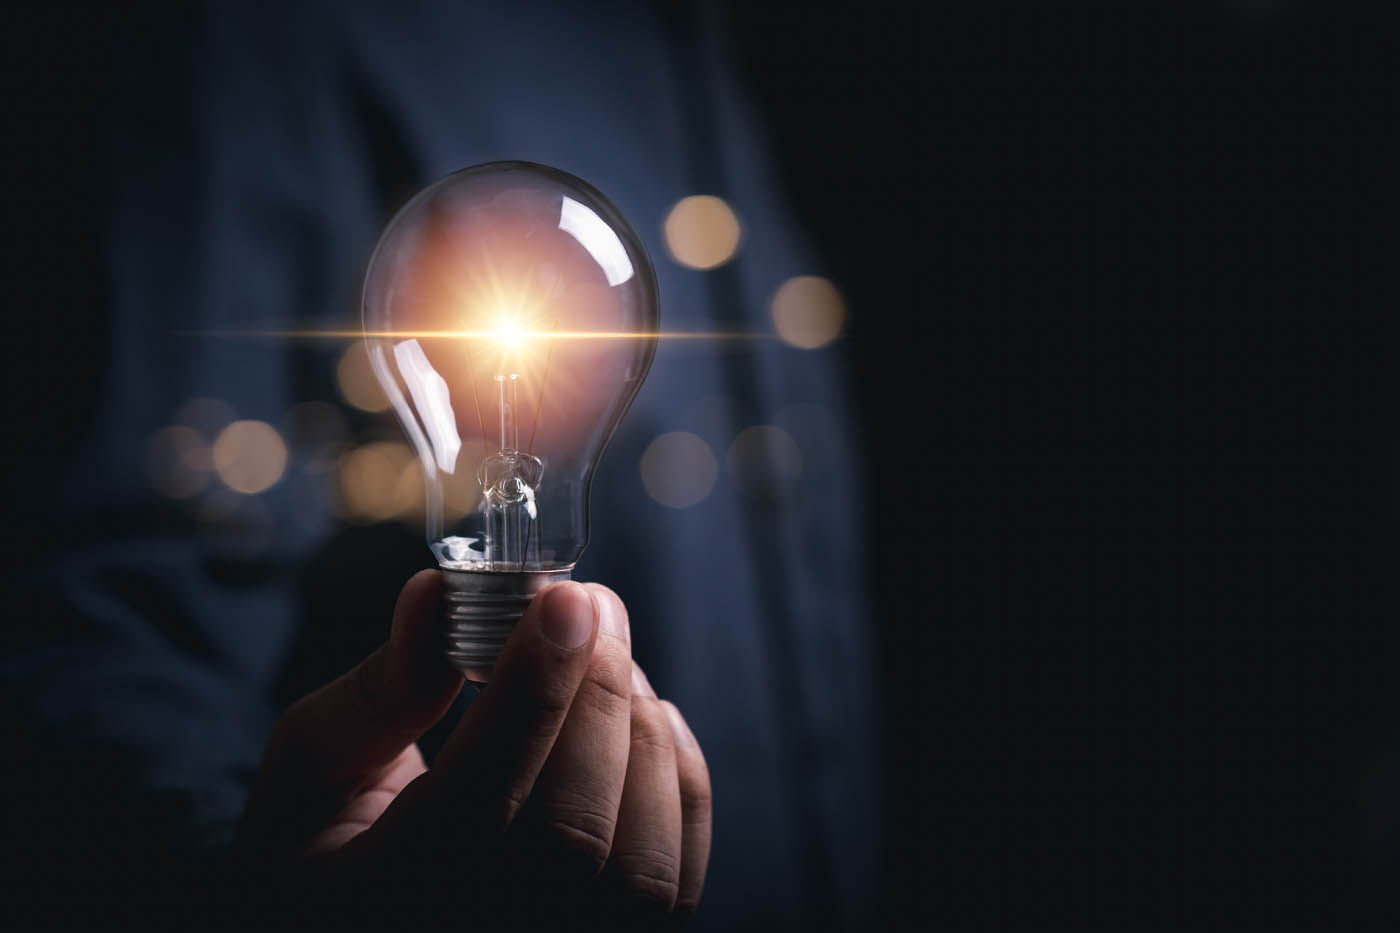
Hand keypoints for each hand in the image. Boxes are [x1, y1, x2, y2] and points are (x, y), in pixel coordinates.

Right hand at [235, 571, 710, 930]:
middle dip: (595, 701)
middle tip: (594, 606)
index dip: (531, 695)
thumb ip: (379, 691)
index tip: (564, 598)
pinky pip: (674, 885)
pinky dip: (677, 785)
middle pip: (570, 837)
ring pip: (638, 871)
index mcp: (374, 902)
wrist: (360, 919)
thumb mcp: (312, 768)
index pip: (472, 804)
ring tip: (608, 660)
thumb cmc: (326, 846)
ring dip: (640, 737)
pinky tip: (645, 718)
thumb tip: (439, 593)